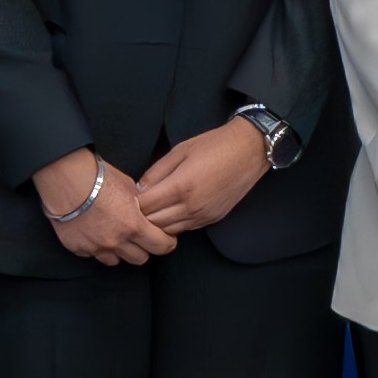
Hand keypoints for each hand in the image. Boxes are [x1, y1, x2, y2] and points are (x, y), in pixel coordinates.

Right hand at [36, 149, 174, 266]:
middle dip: (142, 249)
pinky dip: (95, 247)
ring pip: (115, 261)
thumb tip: (143, 207)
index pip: (161, 246)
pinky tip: (92, 232)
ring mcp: (95, 247)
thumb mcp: (128, 186)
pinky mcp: (77, 248)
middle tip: (139, 237)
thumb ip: (139, 203)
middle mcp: (116, 241)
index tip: (166, 240)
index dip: (166, 243)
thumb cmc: (97, 177)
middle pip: (140, 259)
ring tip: (113, 236)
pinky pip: (92, 254)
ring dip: (118, 251)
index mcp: (134, 226)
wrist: (65, 179)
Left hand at [133, 119, 271, 236]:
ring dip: (157, 223)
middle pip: (154, 223)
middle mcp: (191, 206)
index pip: (145, 206)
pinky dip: (173, 224)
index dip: (133, 202)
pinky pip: (184, 229)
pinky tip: (170, 212)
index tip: (129, 196)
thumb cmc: (214, 145)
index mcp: (180, 186)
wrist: (249, 152)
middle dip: (142, 215)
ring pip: (168, 231)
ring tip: (152, 210)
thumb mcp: (179, 151)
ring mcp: (202, 216)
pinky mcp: (211, 220)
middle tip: (136, 205)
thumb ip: (156, 172)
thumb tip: (139, 189)